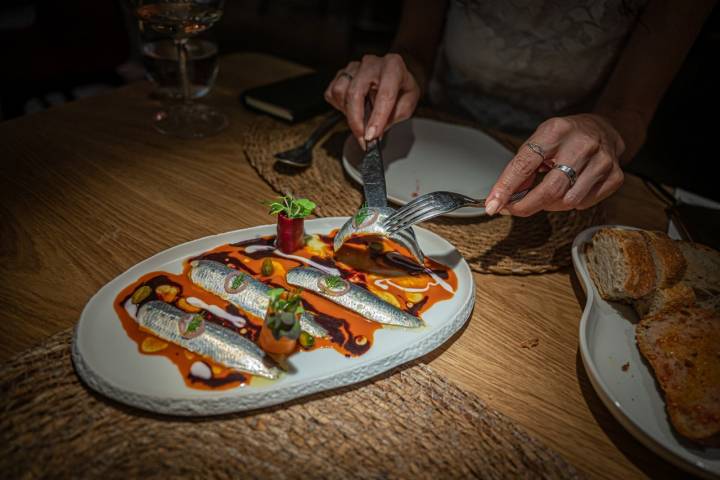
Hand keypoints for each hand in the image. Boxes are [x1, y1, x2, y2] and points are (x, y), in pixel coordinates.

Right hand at [324, 54, 420, 147]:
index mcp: (393, 66)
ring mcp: (354, 67)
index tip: (371, 136)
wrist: (394, 76)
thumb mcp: (408, 103)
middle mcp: (371, 63)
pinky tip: (352, 109)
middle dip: (356, 120)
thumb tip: (375, 131)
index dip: (377, 118)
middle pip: (355, 93)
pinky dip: (339, 106)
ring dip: (347, 112)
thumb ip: (394, 117)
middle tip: (362, 138)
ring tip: (360, 119)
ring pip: (340, 92)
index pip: (384, 94)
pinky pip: (332, 93)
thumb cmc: (401, 88)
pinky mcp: (341, 74)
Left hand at [484, 114, 625, 215]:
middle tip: (514, 209)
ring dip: (550, 204)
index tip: (492, 205)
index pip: (524, 164)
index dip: (505, 188)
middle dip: (526, 206)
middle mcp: (582, 144)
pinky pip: (584, 204)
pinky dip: (571, 202)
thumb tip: (502, 198)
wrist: (605, 128)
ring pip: (567, 201)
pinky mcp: (615, 176)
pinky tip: (571, 188)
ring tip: (548, 192)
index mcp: (555, 131)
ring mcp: (602, 161)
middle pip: (549, 189)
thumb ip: (521, 168)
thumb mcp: (539, 141)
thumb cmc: (565, 137)